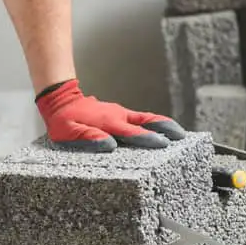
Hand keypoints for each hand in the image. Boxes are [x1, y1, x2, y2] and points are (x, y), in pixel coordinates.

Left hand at [36, 79, 184, 151]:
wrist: (61, 99)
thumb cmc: (64, 120)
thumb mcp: (69, 132)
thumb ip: (89, 137)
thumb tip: (109, 145)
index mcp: (108, 122)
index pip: (133, 132)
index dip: (149, 138)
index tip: (165, 144)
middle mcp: (118, 116)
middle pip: (148, 121)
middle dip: (167, 128)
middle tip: (184, 137)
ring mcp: (119, 113)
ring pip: (145, 119)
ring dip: (163, 126)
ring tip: (179, 136)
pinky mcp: (119, 114)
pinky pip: (138, 119)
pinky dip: (151, 124)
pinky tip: (158, 132)